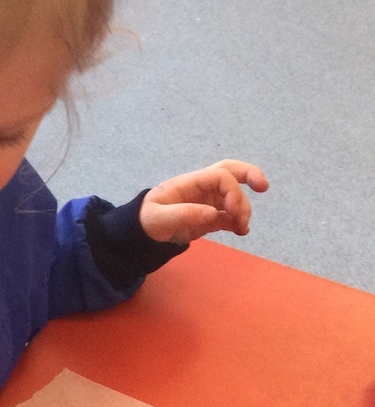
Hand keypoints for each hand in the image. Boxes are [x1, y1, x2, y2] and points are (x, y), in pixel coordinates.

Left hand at [139, 159, 268, 245]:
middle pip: (231, 172)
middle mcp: (202, 188)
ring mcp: (207, 202)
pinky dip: (238, 222)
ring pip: (233, 197)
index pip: (220, 176)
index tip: (234, 212)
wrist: (141, 234)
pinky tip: (242, 231)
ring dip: (243, 209)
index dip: (233, 190)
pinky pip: (228, 215)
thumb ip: (184, 214)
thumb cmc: (146, 221)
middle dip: (250, 175)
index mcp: (191, 183)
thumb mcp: (159, 218)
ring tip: (242, 228)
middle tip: (264, 187)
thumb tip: (213, 213)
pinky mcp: (208, 217)